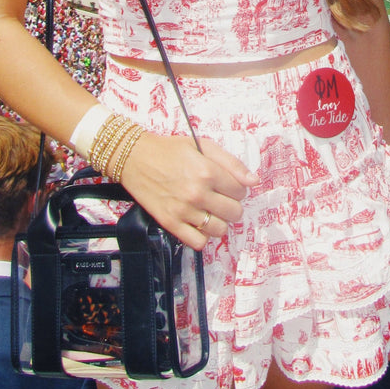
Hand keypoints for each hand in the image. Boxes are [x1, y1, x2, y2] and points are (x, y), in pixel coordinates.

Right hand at [120, 132, 257, 249]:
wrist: (135, 158)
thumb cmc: (169, 150)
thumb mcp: (203, 146)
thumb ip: (232, 163)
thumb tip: (254, 181)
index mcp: (207, 172)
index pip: (241, 191)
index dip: (237, 188)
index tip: (227, 185)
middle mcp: (197, 193)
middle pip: (234, 212)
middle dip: (232, 205)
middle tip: (220, 197)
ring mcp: (183, 211)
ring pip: (220, 230)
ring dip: (219, 221)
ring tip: (210, 210)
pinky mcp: (170, 223)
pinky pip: (198, 242)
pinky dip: (202, 235)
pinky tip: (198, 222)